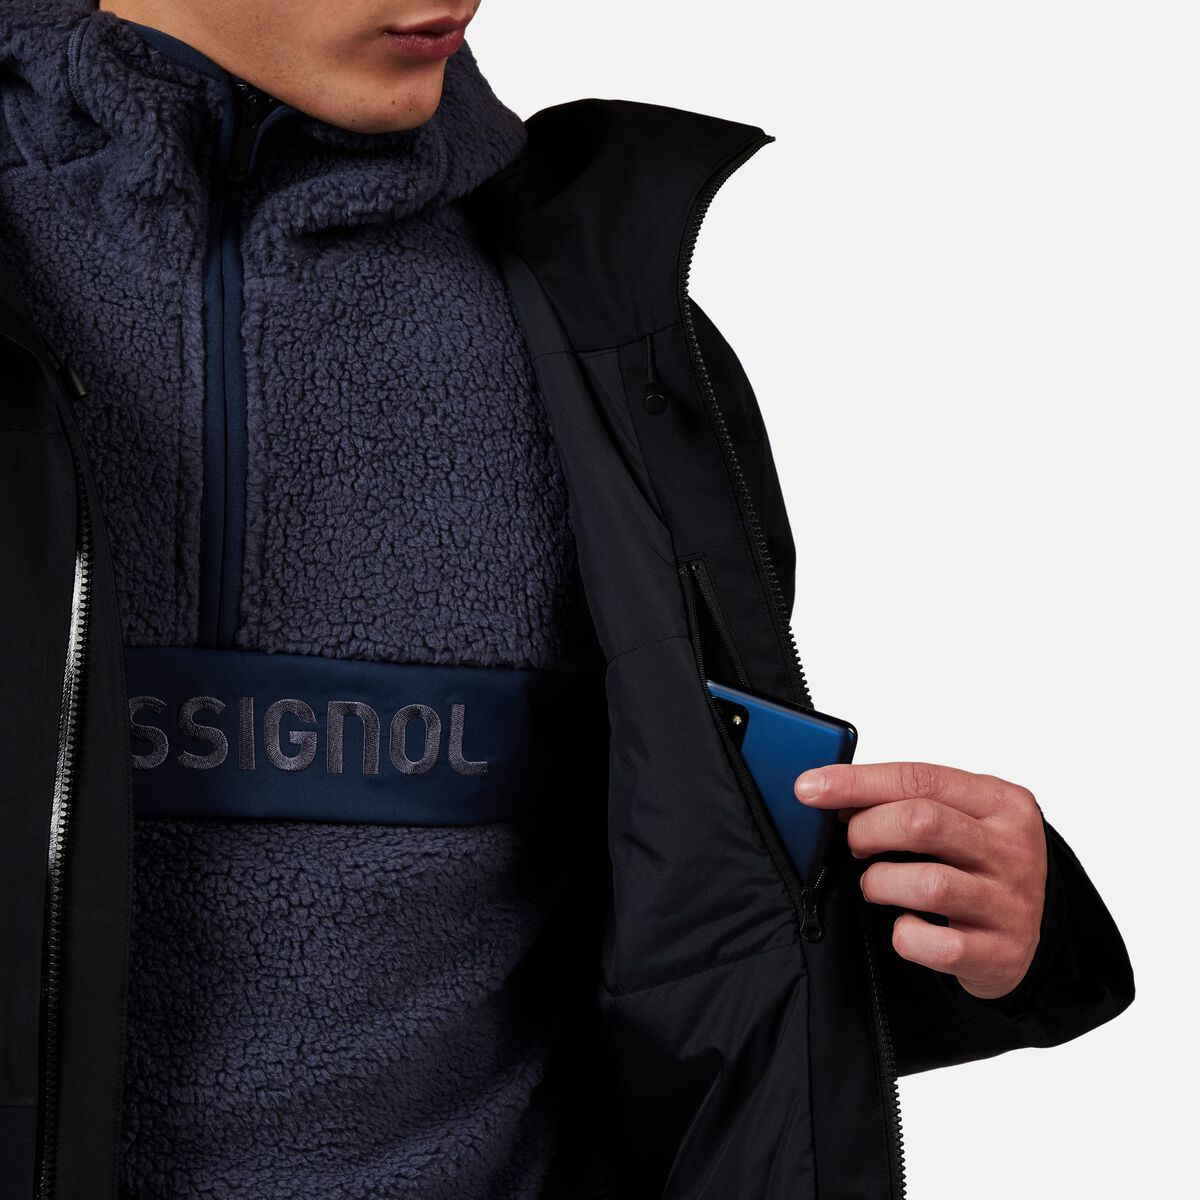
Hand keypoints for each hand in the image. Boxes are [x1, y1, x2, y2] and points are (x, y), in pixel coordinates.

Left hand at [794, 762, 1047, 999]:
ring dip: (880, 882)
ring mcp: (1011, 903)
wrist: (1030, 933)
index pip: (919, 779)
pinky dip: (906, 936)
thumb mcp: (957, 817)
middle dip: (867, 829)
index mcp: (1000, 800)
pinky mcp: (1002, 953)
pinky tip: (906, 926)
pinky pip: (937, 945)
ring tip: (875, 884)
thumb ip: (906, 800)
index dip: (856, 782)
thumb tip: (826, 792)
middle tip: (851, 843)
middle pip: (923, 822)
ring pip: (928, 883)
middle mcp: (1013, 849)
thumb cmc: (975, 864)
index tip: (809, 788)